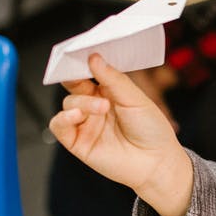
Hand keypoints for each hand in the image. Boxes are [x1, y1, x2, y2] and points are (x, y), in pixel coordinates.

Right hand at [49, 54, 192, 215]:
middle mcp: (94, 106)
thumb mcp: (136, 98)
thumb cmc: (152, 131)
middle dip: (73, 77)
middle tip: (79, 73)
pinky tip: (77, 116)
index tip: (80, 52)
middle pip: (73, 85)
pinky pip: (59, 126)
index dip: (82, 63)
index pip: (88, 72)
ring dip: (82, 102)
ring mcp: (85, 123)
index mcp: (109, 92)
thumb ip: (113, 79)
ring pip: (68, 104)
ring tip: (102, 107)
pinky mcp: (77, 142)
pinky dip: (64, 118)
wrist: (156, 163)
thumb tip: (94, 58)